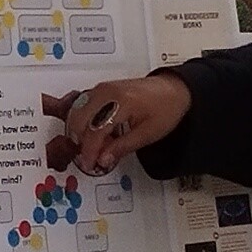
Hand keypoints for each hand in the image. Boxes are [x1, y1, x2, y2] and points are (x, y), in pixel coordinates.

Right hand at [71, 74, 191, 173]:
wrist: (174, 91)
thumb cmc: (166, 108)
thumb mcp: (147, 134)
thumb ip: (122, 147)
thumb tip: (103, 159)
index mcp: (121, 102)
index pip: (95, 130)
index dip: (89, 151)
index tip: (89, 163)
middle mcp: (108, 91)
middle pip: (79, 120)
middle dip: (82, 142)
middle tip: (94, 156)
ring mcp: (103, 88)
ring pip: (78, 113)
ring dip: (83, 132)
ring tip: (102, 144)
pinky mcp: (102, 89)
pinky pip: (84, 107)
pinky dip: (86, 122)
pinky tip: (101, 133)